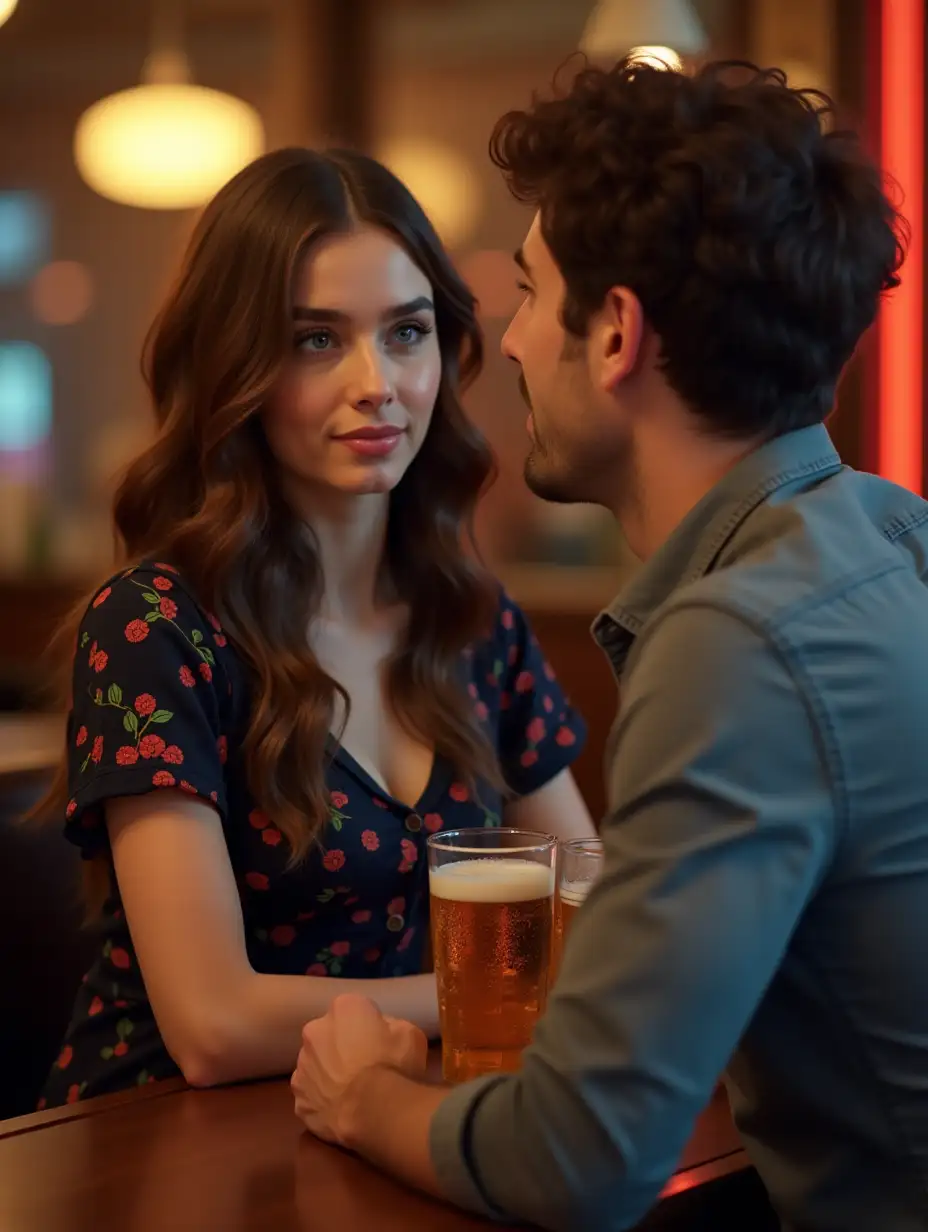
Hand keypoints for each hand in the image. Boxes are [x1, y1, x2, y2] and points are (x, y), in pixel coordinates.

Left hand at [291, 993, 427, 1145]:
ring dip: (328, 1073)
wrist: (374, 1111)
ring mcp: (302, 1066)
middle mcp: (315, 1030)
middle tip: (364, 1067)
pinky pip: (310, 1095)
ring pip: (316, 1065)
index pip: (354, 1010)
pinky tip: (340, 1110)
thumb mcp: (410, 1034)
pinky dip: (321, 1101)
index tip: (380, 1043)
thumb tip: (382, 1032)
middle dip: (342, 1046)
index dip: (369, 1027)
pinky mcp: (298, 1099)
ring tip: (351, 1093)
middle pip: (329, 1034)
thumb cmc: (394, 1066)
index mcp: (343, 1008)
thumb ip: (391, 1026)